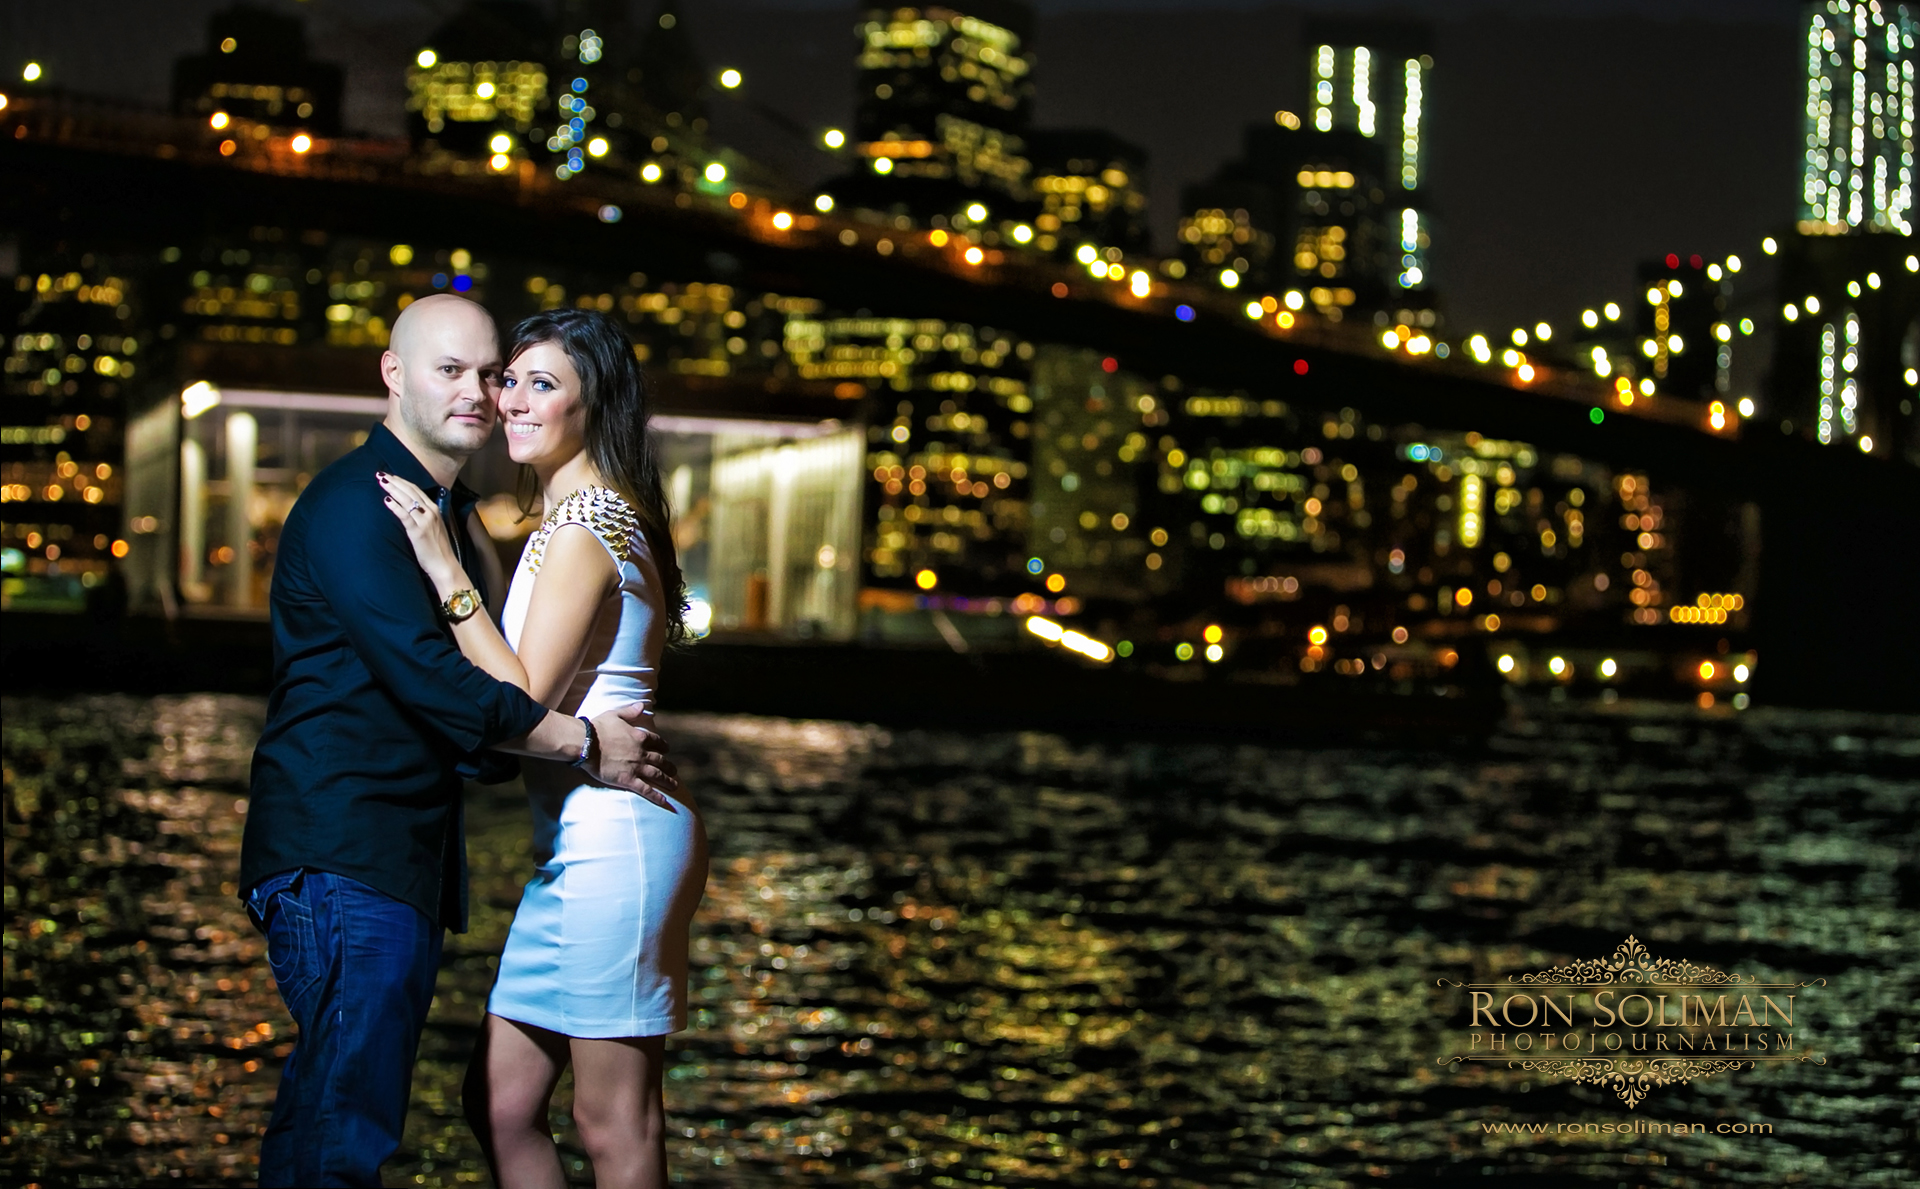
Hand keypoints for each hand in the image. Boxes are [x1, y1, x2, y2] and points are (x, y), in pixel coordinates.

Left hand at [377, 472, 467, 594]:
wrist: (444, 565)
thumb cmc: (437, 549)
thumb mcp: (434, 528)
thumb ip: (424, 517)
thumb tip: (411, 510)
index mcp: (435, 510)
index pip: (417, 490)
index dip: (403, 481)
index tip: (391, 476)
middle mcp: (431, 512)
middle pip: (411, 491)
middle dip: (395, 481)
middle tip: (381, 474)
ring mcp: (425, 521)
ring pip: (406, 500)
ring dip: (393, 489)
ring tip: (381, 481)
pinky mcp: (417, 532)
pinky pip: (404, 515)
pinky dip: (395, 506)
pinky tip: (386, 500)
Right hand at [590, 702, 679, 811]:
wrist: (586, 743)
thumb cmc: (598, 728)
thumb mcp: (615, 714)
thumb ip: (630, 711)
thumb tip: (642, 705)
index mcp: (640, 737)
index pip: (657, 742)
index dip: (663, 747)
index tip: (667, 750)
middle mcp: (641, 753)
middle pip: (660, 760)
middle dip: (669, 766)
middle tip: (674, 771)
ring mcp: (636, 767)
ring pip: (657, 775)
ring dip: (668, 781)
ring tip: (675, 785)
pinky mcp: (628, 780)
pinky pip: (646, 790)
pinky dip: (657, 796)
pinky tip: (665, 802)